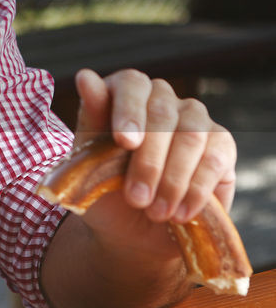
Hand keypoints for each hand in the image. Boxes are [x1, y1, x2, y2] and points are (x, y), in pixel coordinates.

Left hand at [73, 68, 236, 224]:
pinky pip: (214, 159)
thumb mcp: (88, 161)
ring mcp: (194, 118)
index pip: (132, 83)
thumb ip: (91, 119)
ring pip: (191, 136)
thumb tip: (85, 76)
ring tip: (155, 212)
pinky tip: (180, 213)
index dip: (129, 111)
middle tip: (136, 199)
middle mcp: (161, 97)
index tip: (125, 142)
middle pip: (162, 113)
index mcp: (124, 93)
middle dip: (148, 161)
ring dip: (172, 180)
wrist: (133, 231)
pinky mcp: (221, 145)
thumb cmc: (106, 191)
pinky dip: (195, 191)